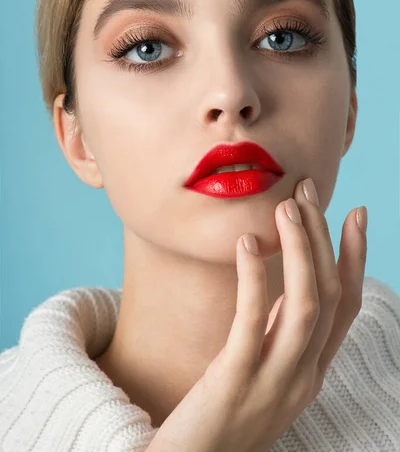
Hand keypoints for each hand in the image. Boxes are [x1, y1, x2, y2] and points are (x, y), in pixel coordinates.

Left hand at [147, 178, 366, 451]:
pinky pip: (252, 322)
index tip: (354, 214)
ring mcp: (274, 382)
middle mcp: (303, 377)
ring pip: (304, 304)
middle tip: (308, 190)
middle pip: (327, 295)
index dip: (354, 257)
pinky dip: (255, 277)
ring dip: (299, 248)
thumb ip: (278, 334)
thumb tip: (283, 284)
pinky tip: (245, 241)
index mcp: (311, 372)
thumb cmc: (221, 413)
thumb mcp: (262, 371)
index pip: (345, 307)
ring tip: (286, 204)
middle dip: (322, 236)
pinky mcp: (236, 381)